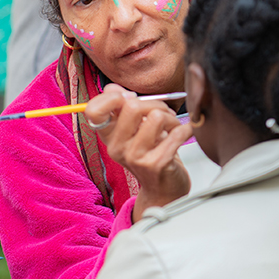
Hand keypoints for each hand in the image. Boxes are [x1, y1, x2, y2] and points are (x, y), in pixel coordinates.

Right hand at [84, 84, 192, 221]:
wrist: (162, 190)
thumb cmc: (150, 154)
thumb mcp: (132, 130)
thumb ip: (122, 107)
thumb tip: (113, 88)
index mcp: (108, 136)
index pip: (93, 110)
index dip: (112, 97)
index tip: (130, 98)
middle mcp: (117, 147)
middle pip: (133, 106)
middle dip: (156, 104)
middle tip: (163, 114)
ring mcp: (135, 157)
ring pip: (156, 117)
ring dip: (172, 119)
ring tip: (172, 128)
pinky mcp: (156, 164)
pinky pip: (175, 134)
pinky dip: (185, 129)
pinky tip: (184, 133)